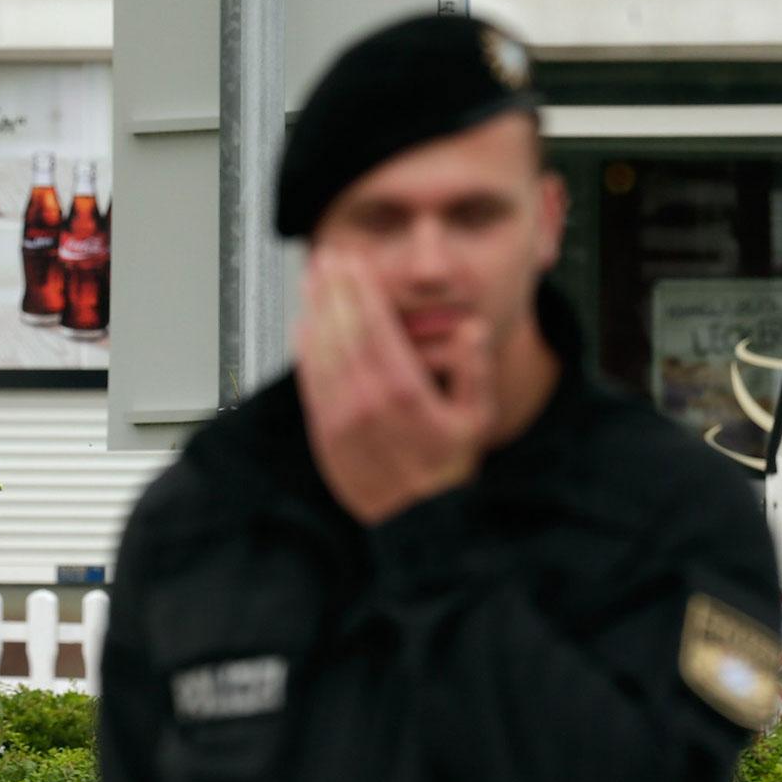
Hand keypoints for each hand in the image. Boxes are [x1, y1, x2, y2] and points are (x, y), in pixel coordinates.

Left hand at [294, 252, 494, 526]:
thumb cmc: (448, 469)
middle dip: (333, 290)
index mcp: (404, 394)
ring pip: (321, 353)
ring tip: (312, 281)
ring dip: (314, 311)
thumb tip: (471, 331)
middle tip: (327, 258)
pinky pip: (310, 382)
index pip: (375, 328)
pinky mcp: (324, 434)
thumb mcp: (478, 420)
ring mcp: (341, 419)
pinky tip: (303, 327)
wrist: (416, 523)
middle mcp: (367, 404)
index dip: (360, 290)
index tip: (353, 262)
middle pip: (343, 332)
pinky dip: (304, 350)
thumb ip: (474, 373)